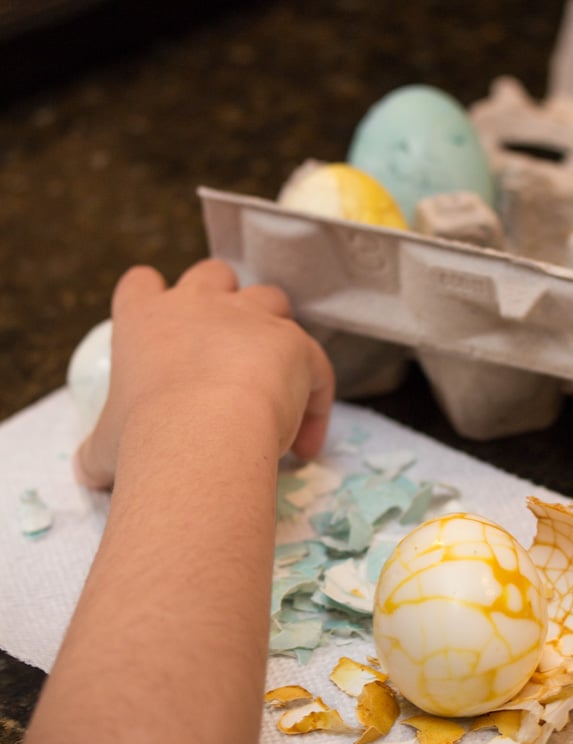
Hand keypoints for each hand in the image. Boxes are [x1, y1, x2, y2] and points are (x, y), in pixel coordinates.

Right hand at [74, 259, 334, 488]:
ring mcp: (250, 317)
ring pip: (270, 298)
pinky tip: (307, 444)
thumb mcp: (103, 449)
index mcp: (144, 319)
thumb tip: (86, 469)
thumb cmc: (141, 439)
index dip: (151, 299)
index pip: (140, 285)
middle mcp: (198, 304)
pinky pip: (313, 364)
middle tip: (225, 351)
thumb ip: (96, 452)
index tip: (163, 332)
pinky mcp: (294, 342)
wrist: (202, 436)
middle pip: (214, 274)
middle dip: (222, 300)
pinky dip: (314, 399)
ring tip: (276, 383)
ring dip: (274, 331)